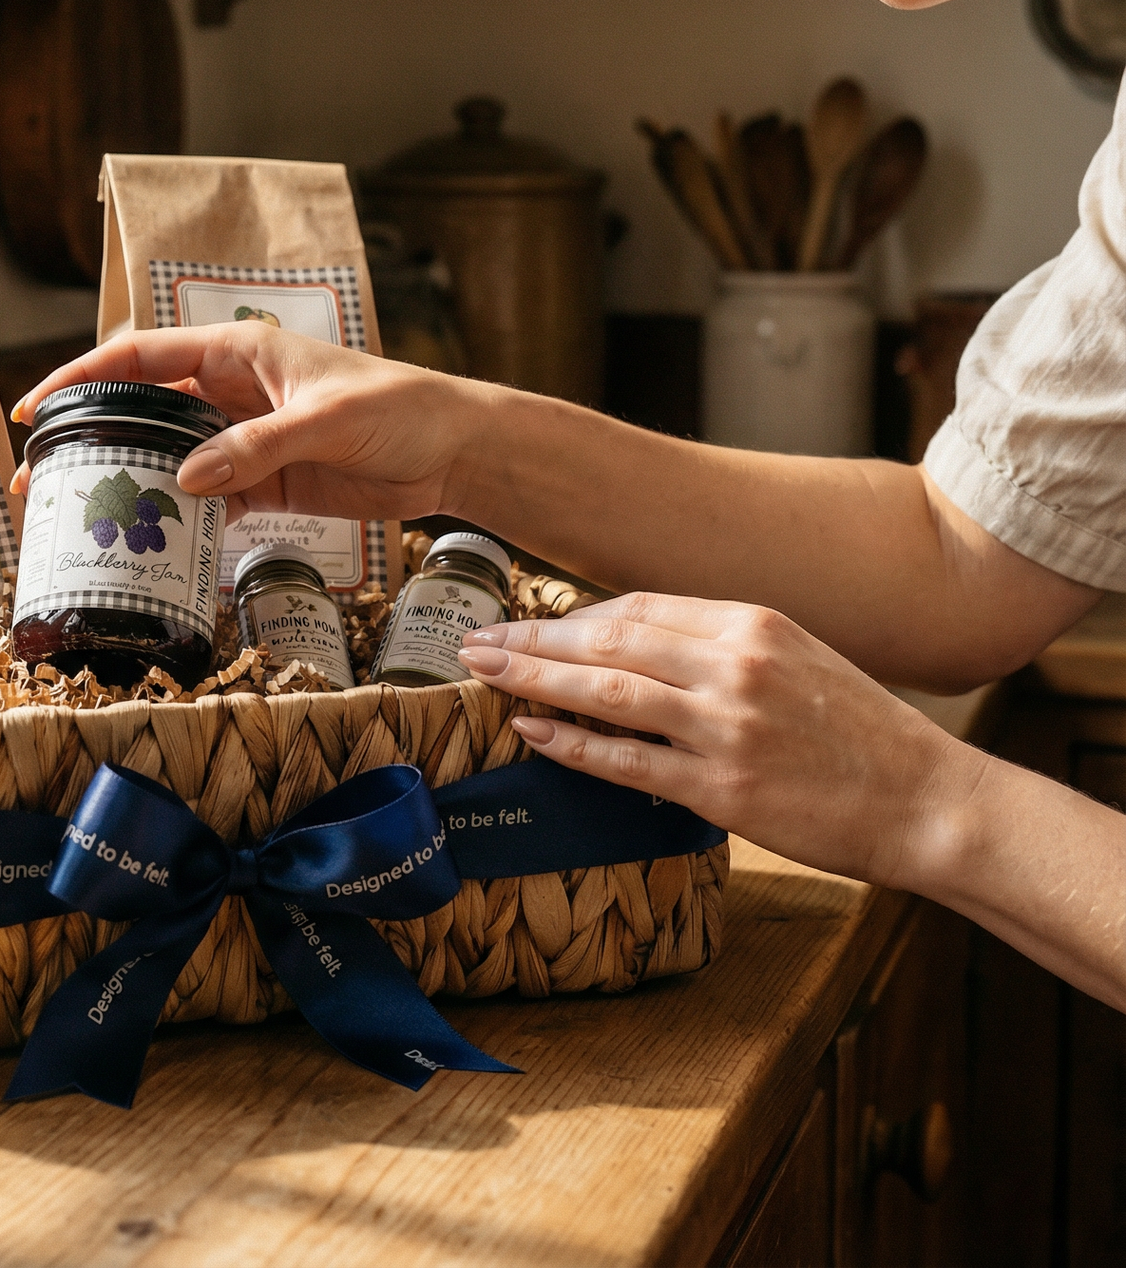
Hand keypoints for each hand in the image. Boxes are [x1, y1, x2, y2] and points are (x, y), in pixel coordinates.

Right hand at [10, 323, 475, 522]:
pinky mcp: (264, 484)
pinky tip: (149, 546)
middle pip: (143, 411)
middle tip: (40, 480)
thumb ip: (256, 447)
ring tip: (80, 519)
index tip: (38, 409)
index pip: (142, 357)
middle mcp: (230, 392)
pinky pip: (205, 500)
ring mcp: (244, 440)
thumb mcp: (327, 419)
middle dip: (91, 439)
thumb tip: (187, 477)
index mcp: (237, 352)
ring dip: (128, 486)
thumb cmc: (400, 407)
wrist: (454, 450)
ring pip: (168, 460)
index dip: (83, 377)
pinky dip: (177, 520)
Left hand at [457, 592, 971, 887]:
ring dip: (535, 679)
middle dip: (533, 638)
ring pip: (606, 690)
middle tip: (477, 639)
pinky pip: (628, 761)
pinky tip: (532, 731)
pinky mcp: (724, 788)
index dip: (572, 616)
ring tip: (485, 672)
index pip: (637, 607)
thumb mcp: (796, 658)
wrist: (930, 800)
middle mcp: (734, 664)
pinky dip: (573, 744)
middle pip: (608, 638)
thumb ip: (721, 645)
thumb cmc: (860, 733)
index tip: (528, 622)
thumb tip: (636, 644)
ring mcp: (726, 726)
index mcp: (750, 623)